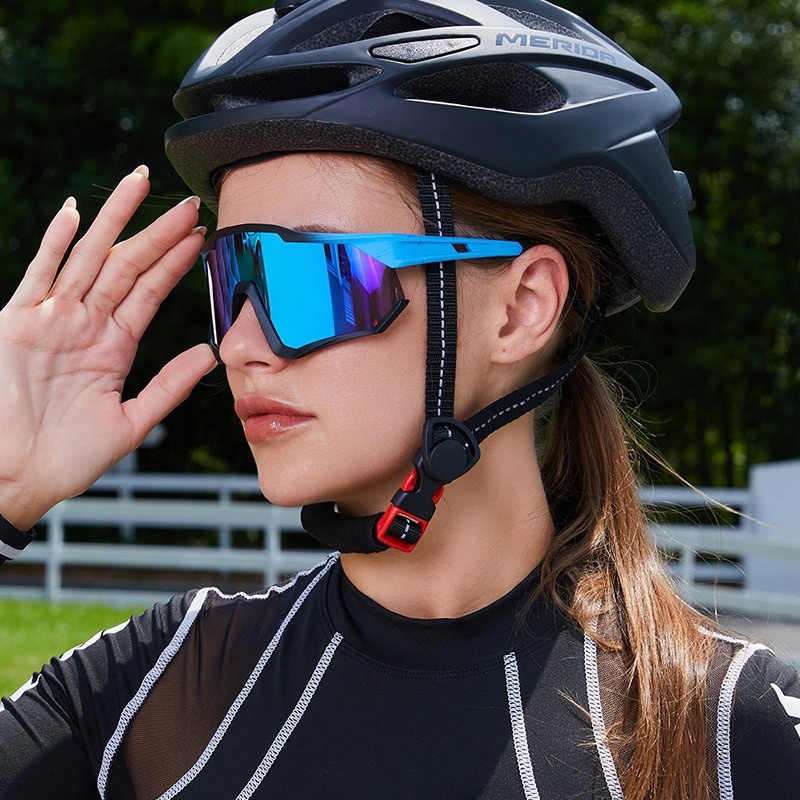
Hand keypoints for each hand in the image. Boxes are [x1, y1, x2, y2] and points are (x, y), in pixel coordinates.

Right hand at [0, 167, 216, 528]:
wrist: (14, 479)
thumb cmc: (67, 458)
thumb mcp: (131, 422)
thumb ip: (168, 387)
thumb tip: (208, 354)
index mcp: (113, 346)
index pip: (151, 292)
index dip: (175, 263)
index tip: (202, 238)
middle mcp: (85, 325)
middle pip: (127, 266)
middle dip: (157, 234)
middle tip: (188, 204)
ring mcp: (52, 319)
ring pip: (89, 258)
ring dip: (114, 221)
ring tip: (139, 184)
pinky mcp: (17, 323)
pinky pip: (39, 275)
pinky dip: (55, 245)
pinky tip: (75, 214)